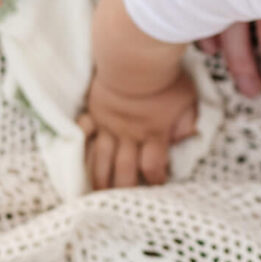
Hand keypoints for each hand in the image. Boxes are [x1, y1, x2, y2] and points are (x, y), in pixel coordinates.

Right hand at [77, 69, 198, 189]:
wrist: (133, 57)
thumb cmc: (165, 76)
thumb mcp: (187, 97)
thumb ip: (187, 120)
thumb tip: (186, 137)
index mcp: (154, 132)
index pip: (153, 166)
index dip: (154, 180)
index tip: (155, 188)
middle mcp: (129, 134)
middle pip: (124, 170)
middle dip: (123, 189)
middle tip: (119, 204)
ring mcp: (108, 124)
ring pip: (101, 158)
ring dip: (98, 177)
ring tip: (94, 194)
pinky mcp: (94, 111)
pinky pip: (83, 131)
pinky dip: (78, 144)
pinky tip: (72, 158)